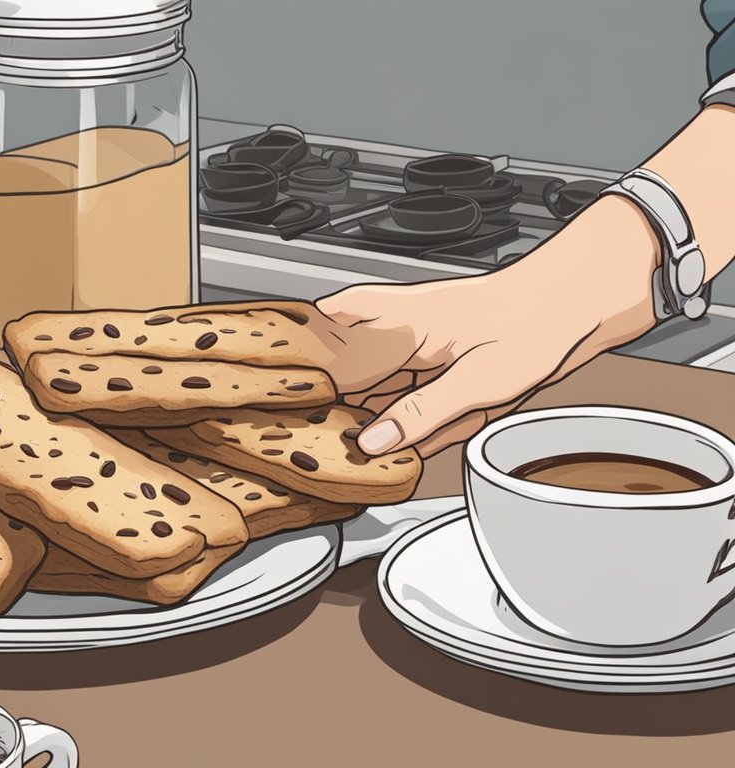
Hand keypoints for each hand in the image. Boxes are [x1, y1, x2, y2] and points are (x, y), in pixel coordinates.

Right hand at [313, 195, 660, 456]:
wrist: (583, 302)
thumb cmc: (537, 322)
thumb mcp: (480, 379)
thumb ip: (422, 413)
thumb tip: (372, 442)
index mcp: (394, 324)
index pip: (322, 349)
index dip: (293, 376)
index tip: (266, 400)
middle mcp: (397, 333)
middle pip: (338, 371)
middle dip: (324, 403)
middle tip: (298, 435)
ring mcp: (416, 350)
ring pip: (371, 389)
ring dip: (368, 417)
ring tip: (343, 448)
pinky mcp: (437, 366)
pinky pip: (408, 400)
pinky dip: (409, 422)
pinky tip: (407, 444)